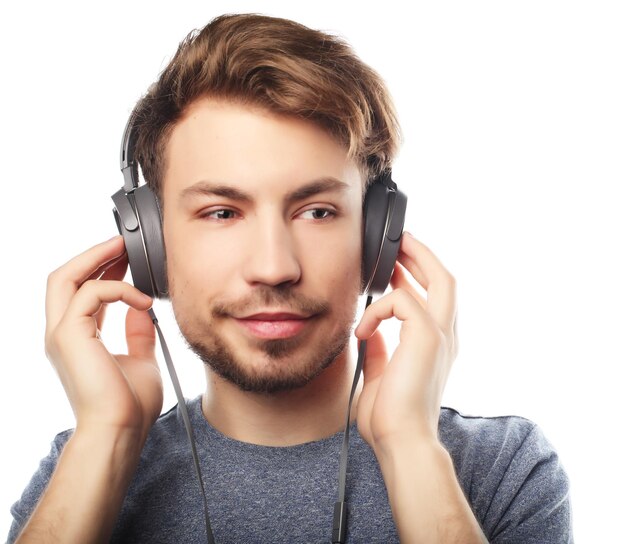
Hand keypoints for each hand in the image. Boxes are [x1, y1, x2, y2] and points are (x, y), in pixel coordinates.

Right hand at [44, 236, 162, 439]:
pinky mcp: (70, 335)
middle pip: (64, 278)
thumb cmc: (131, 405)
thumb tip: (142, 309)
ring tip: (124, 249)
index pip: (80, 293)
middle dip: (92, 256)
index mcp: (78, 340)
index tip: (126, 258)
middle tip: (120, 243)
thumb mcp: (140, 359)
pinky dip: (119, 289)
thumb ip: (138, 333)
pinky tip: (143, 300)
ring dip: (97, 259)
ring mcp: (62, 334)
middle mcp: (63, 334)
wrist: (121, 431)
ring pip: (65, 278)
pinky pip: (91, 293)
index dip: (101, 271)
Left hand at [355, 233, 457, 454]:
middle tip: (401, 240)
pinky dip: (377, 309)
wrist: (401, 442)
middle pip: (447, 279)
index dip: (418, 275)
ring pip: (441, 279)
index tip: (395, 264)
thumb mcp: (380, 375)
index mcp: (435, 345)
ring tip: (391, 251)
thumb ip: (380, 351)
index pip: (434, 298)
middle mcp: (446, 336)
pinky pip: (401, 301)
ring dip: (414, 260)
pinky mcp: (427, 337)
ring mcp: (441, 335)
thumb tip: (370, 333)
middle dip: (424, 255)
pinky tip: (362, 330)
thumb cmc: (391, 417)